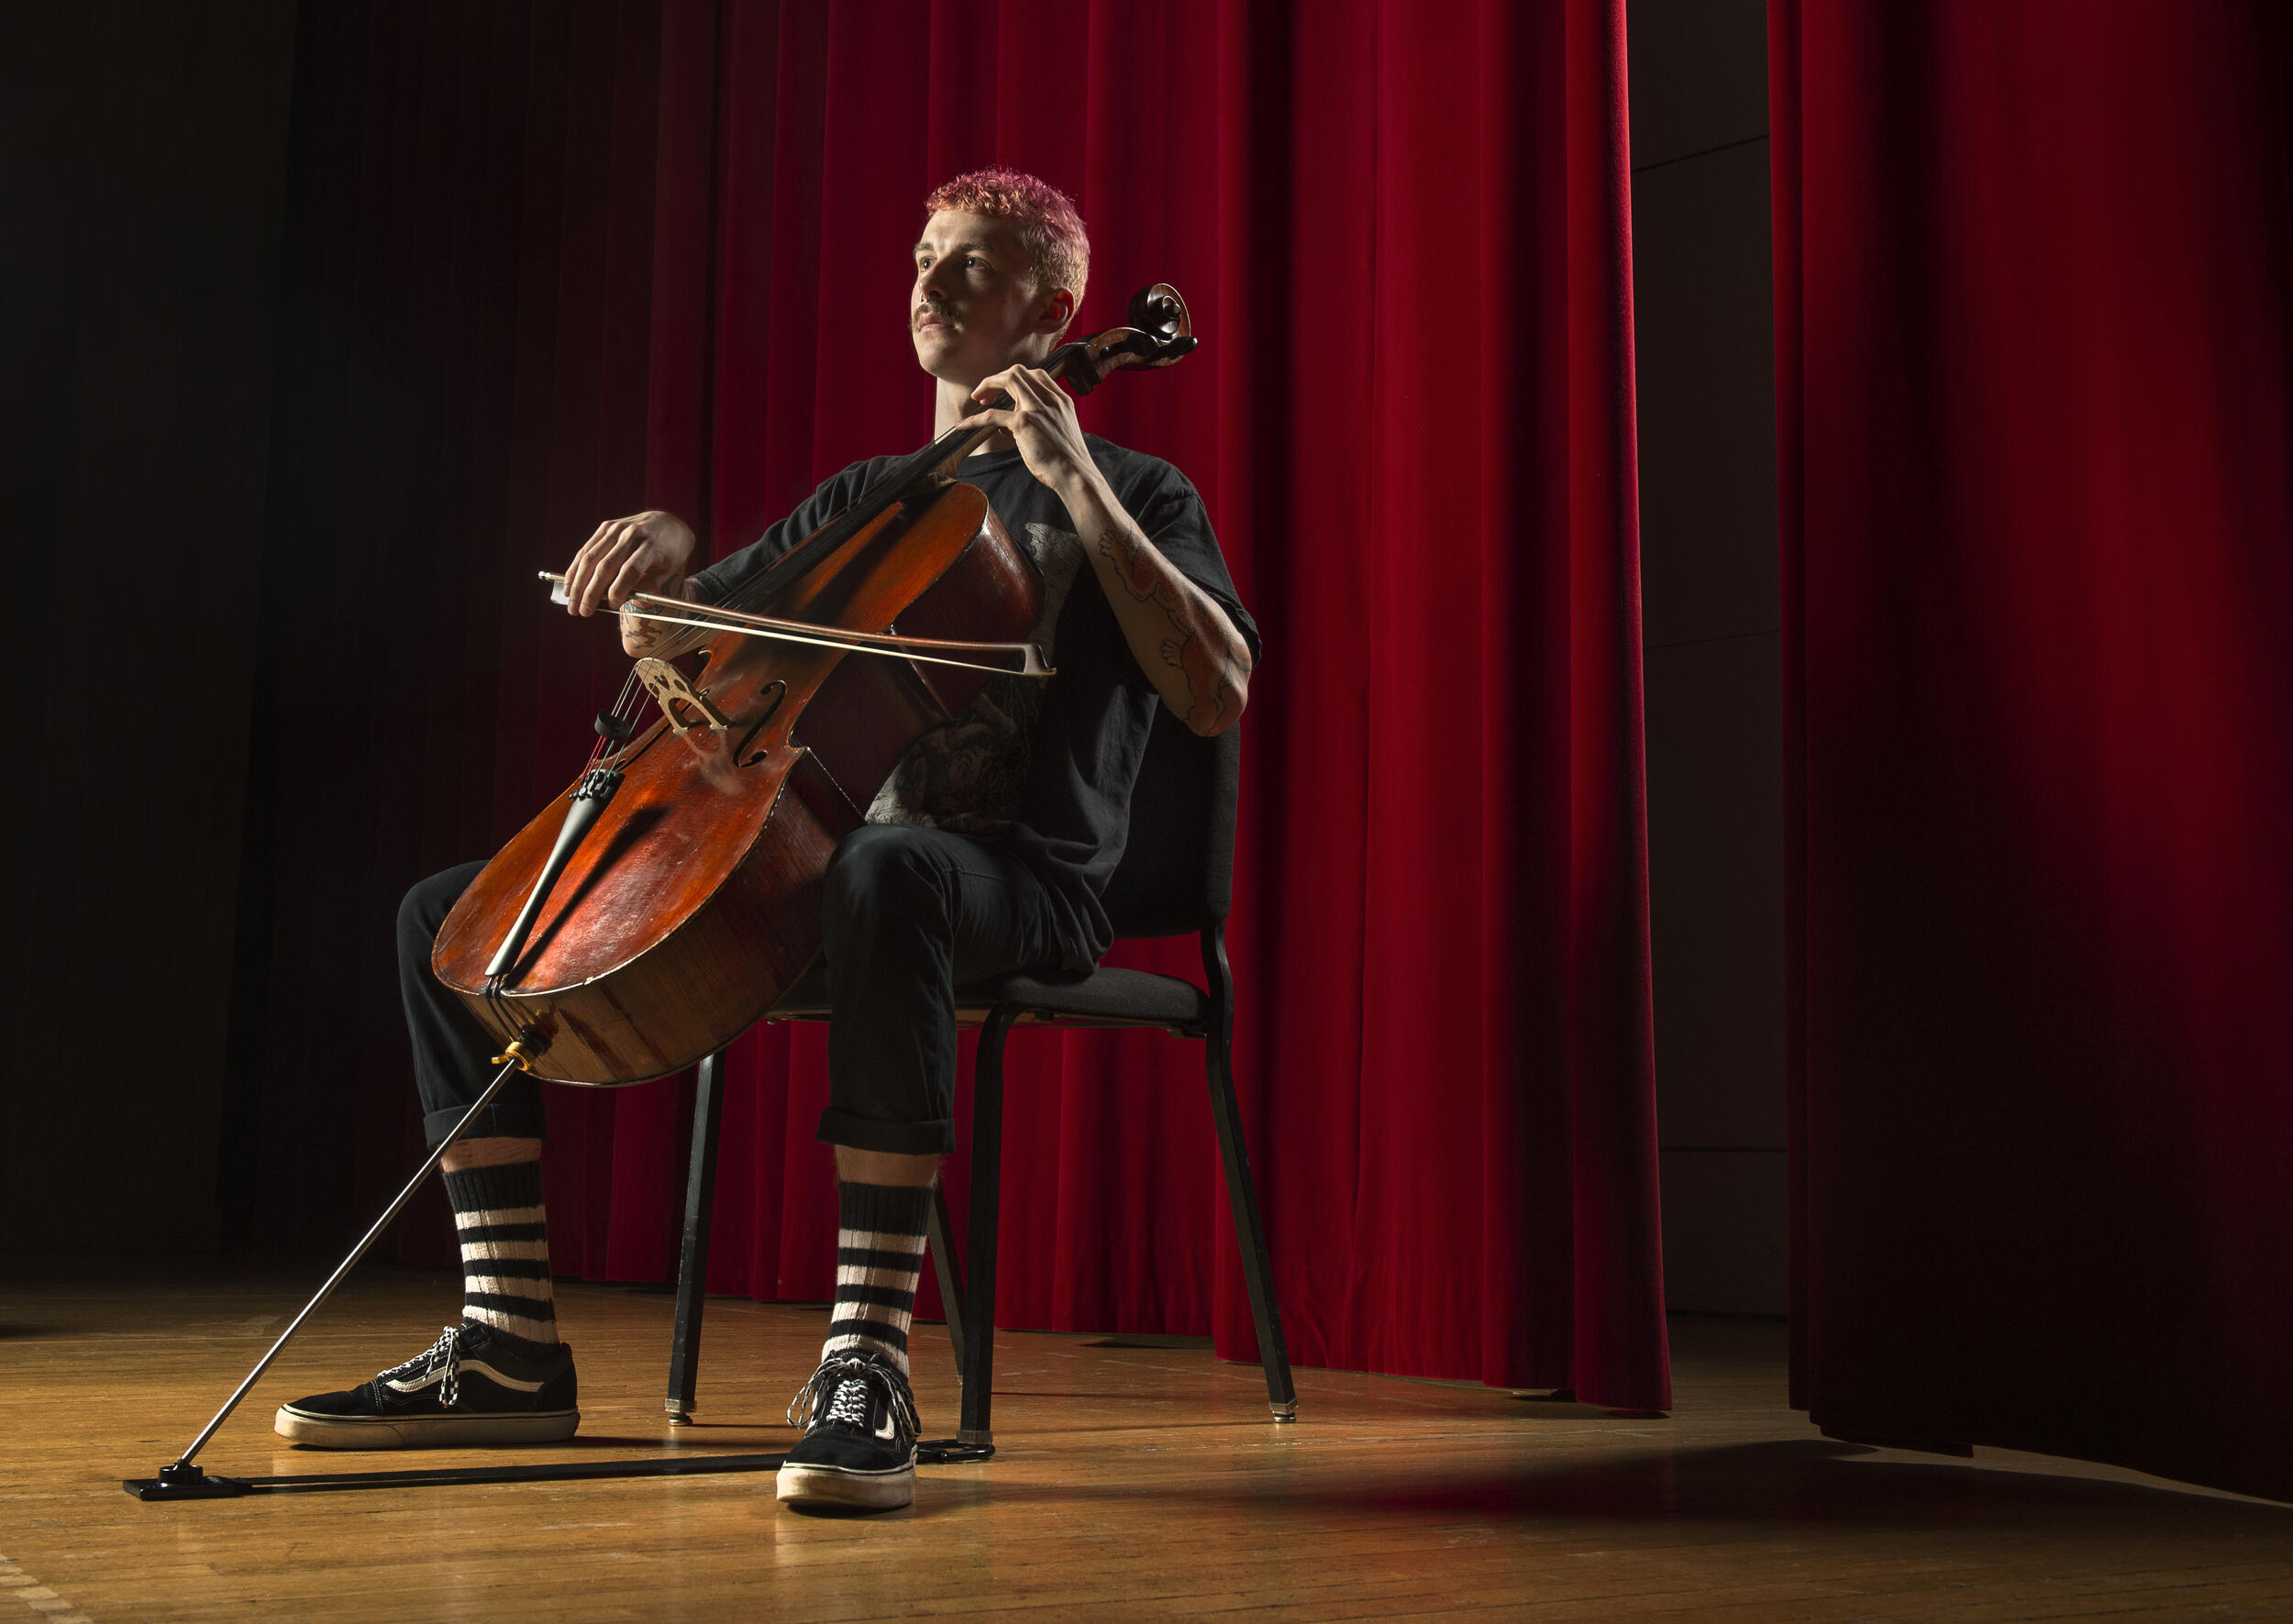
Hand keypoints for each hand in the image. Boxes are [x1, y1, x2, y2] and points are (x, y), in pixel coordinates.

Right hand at [563, 510, 695, 617]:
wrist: (667, 523)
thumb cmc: (668, 554)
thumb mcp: (666, 572)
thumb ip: (644, 587)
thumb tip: (613, 602)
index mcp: (652, 546)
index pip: (631, 570)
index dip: (619, 589)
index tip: (612, 605)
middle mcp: (632, 535)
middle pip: (606, 566)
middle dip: (591, 592)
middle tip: (582, 611)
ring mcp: (617, 529)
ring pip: (591, 558)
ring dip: (577, 583)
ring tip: (571, 603)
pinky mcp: (606, 526)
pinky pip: (586, 549)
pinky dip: (575, 568)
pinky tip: (569, 584)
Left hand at [967, 367, 1093, 492]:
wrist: (1075, 475)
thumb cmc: (1068, 460)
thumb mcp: (1063, 430)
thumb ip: (1047, 419)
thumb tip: (1022, 422)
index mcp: (1061, 400)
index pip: (1036, 374)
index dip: (1016, 378)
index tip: (1005, 390)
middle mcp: (1050, 399)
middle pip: (1019, 371)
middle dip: (998, 378)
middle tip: (986, 394)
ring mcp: (1037, 408)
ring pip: (1008, 379)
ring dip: (988, 385)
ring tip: (977, 398)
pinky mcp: (1024, 423)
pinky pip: (992, 414)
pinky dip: (974, 419)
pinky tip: (963, 425)